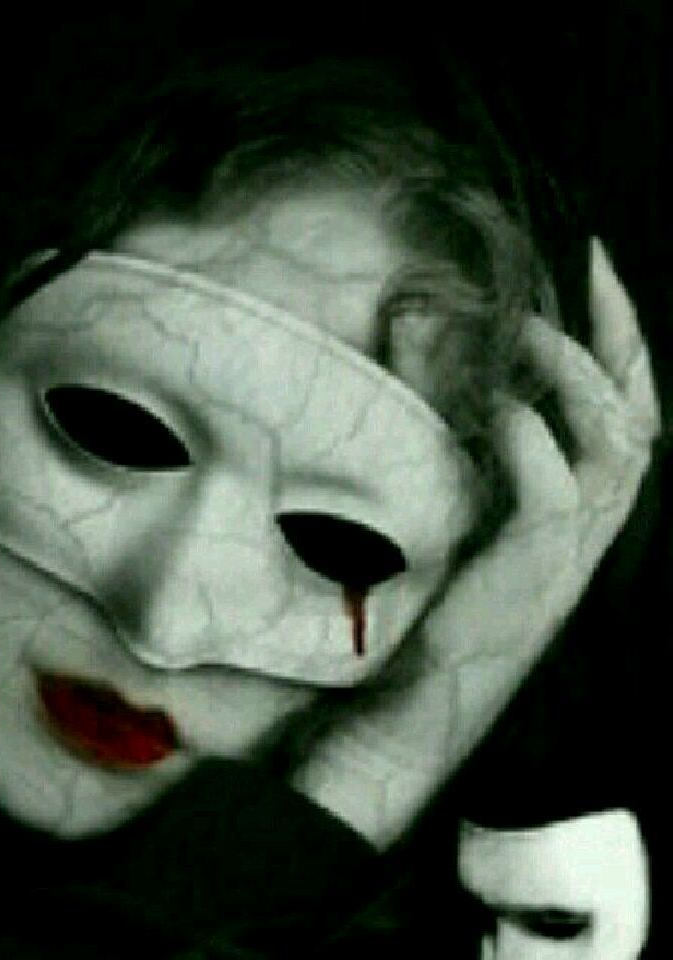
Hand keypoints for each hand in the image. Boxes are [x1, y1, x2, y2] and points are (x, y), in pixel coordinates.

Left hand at [291, 238, 660, 847]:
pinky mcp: (539, 561)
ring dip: (575, 378)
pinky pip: (552, 487)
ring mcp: (574, 537)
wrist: (441, 677)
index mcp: (583, 490)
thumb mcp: (458, 485)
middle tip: (595, 266)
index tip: (594, 266)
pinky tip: (503, 406)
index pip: (620, 397)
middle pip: (637, 406)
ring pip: (612, 440)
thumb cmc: (452, 582)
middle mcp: (594, 509)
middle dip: (621, 334)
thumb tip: (413, 324)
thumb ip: (446, 410)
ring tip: (530, 333)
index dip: (618, 332)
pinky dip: (532, 439)